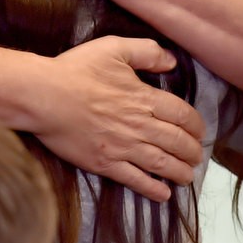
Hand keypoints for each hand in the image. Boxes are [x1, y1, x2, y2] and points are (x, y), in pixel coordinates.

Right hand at [34, 36, 204, 201]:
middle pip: (177, 142)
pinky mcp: (105, 163)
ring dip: (180, 172)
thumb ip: (147, 52)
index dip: (196, 125)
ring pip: (162, 164)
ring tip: (188, 177)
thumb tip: (172, 62)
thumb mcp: (113, 48)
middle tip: (197, 157)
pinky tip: (163, 194)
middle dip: (192, 152)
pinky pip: (135, 180)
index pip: (182, 115)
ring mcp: (122, 147)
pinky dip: (153, 189)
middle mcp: (139, 125)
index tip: (199, 132)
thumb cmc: (76, 70)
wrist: (43, 97)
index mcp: (144, 98)